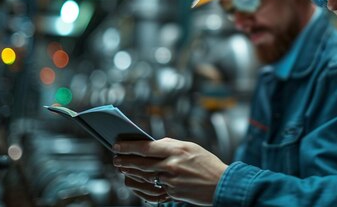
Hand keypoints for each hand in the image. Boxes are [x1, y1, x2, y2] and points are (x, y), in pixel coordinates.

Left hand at [113, 137, 227, 205]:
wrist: (221, 184)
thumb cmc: (207, 163)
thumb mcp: (191, 147)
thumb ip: (171, 144)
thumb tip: (153, 143)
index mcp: (176, 150)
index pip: (146, 147)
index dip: (128, 146)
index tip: (117, 145)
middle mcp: (171, 166)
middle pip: (140, 163)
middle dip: (125, 161)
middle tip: (115, 159)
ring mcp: (171, 181)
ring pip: (143, 177)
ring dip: (130, 173)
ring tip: (122, 168)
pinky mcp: (172, 193)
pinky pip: (152, 189)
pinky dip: (142, 185)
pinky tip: (135, 181)